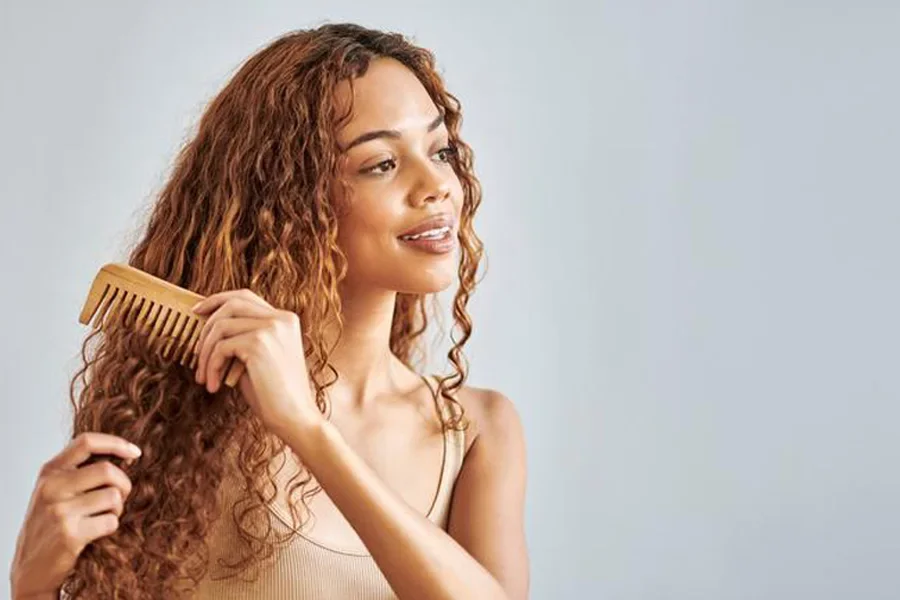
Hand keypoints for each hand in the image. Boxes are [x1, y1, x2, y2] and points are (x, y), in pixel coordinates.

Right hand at [10, 433, 140, 598]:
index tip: (135, 452)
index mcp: (49, 472)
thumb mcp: (55, 491)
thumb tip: (126, 455)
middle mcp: (52, 487)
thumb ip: (80, 471)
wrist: (31, 569)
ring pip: (114, 496)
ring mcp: (60, 510)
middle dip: (124, 484)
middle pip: (108, 470)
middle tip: (118, 498)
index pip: (87, 441)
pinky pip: (111, 521)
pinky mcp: (70, 534)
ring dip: (117, 509)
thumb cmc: (50, 526)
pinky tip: (96, 533)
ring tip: (102, 517)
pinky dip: (111, 527)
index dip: (117, 443)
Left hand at [191, 289, 323, 436]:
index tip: (197, 312)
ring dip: (206, 353)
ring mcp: (271, 328)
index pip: (245, 297)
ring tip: (204, 377)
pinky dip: (211, 367)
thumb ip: (243, 337)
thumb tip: (208, 327)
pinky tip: (214, 386)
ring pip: (221, 326)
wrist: (295, 417)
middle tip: (194, 351)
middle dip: (206, 324)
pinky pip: (221, 347)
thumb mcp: (259, 358)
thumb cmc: (275, 394)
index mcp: (286, 320)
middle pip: (231, 304)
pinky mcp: (258, 343)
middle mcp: (281, 319)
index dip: (218, 300)